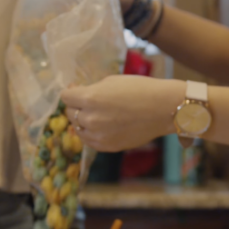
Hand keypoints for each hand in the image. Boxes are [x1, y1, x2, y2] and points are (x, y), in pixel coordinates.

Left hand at [61, 75, 183, 151]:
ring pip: (78, 128)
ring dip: (83, 121)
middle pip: (70, 113)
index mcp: (90, 98)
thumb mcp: (111, 81)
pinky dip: (90, 133)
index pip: (66, 97)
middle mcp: (91, 119)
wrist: (163, 109)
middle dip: (77, 106)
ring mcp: (99, 135)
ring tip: (98, 114)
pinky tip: (101, 126)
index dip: (71, 91)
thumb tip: (76, 93)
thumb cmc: (140, 89)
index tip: (77, 89)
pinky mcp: (107, 147)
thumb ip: (91, 89)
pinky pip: (88, 141)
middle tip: (90, 102)